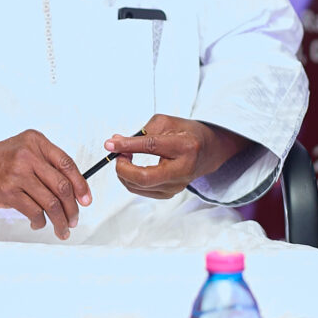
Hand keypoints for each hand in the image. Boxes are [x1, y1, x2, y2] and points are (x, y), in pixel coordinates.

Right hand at [0, 130, 91, 239]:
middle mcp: (28, 154)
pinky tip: (37, 224)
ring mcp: (17, 172)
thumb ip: (44, 164)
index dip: (81, 185)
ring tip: (61, 229)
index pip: (67, 164)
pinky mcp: (7, 191)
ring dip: (59, 220)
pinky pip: (34, 211)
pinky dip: (39, 222)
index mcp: (36, 141)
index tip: (86, 201)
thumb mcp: (22, 150)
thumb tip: (72, 189)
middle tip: (74, 220)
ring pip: (50, 202)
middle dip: (72, 209)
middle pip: (62, 186)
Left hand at [105, 114, 249, 199]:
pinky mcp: (169, 194)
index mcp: (185, 147)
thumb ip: (141, 132)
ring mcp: (177, 186)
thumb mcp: (167, 123)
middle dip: (123, 168)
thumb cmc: (186, 133)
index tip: (110, 144)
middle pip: (144, 177)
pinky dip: (131, 179)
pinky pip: (141, 190)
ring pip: (139, 186)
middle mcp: (182, 170)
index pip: (151, 147)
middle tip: (118, 154)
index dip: (127, 145)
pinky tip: (132, 167)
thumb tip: (115, 143)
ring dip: (124, 172)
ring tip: (125, 156)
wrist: (208, 151)